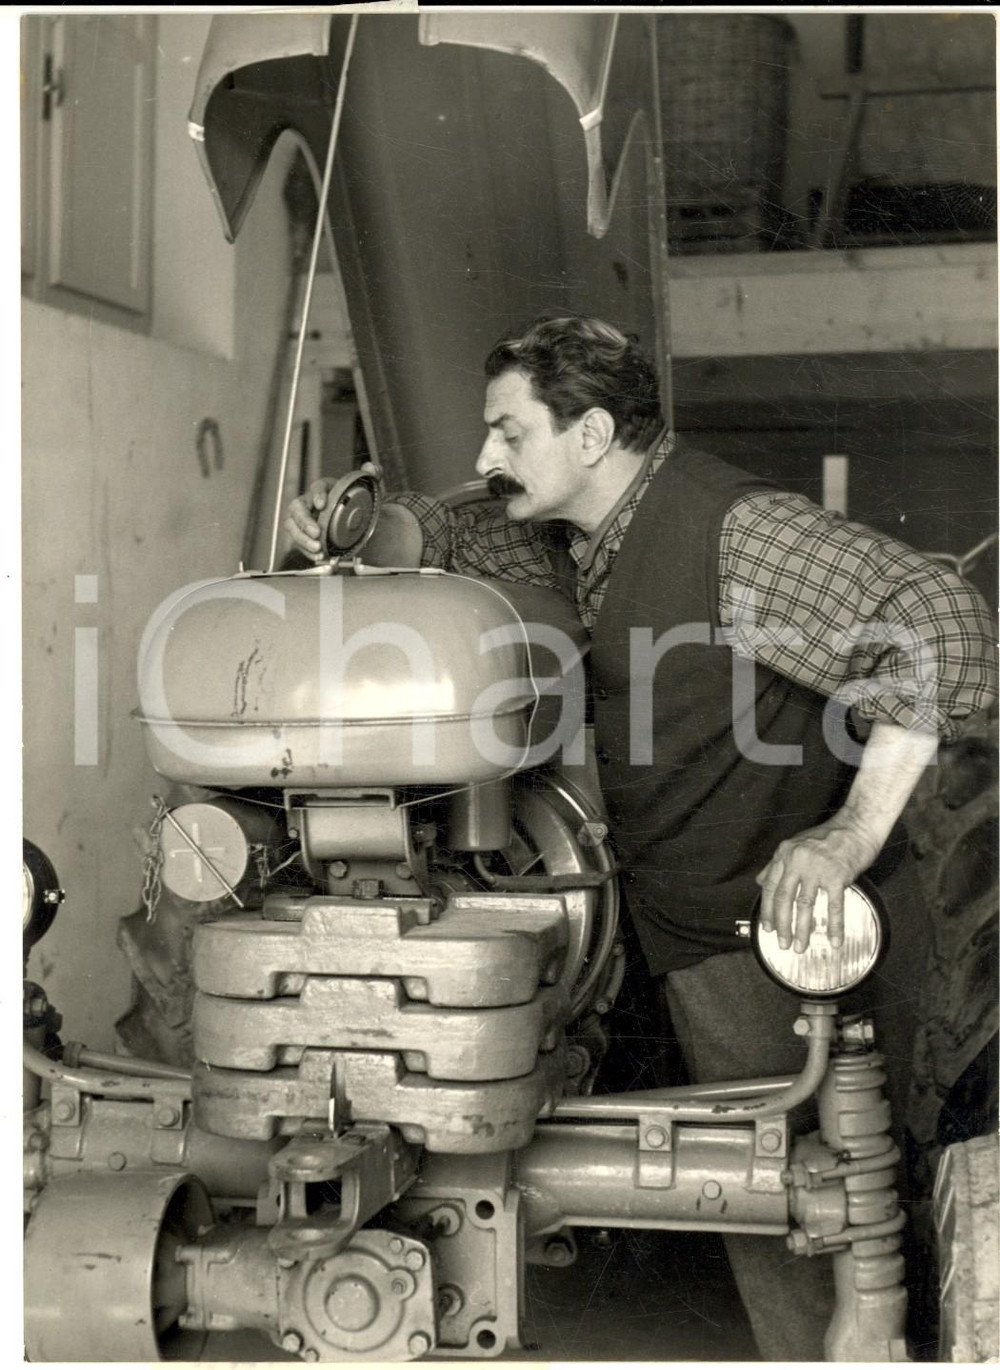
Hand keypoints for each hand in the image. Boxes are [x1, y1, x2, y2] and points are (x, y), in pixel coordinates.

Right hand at [283, 465, 384, 562]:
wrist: (356, 520)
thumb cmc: (357, 501)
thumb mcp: (368, 487)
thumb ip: (372, 474)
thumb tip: (372, 468)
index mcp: (324, 488)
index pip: (316, 487)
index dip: (317, 494)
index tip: (322, 504)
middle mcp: (309, 502)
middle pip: (296, 508)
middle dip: (304, 521)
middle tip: (317, 533)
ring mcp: (303, 519)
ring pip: (292, 526)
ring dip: (302, 539)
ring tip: (317, 549)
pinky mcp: (304, 535)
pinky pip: (298, 542)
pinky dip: (306, 551)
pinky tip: (319, 557)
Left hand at [755, 812, 880, 952]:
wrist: (857, 826)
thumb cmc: (828, 836)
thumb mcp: (796, 844)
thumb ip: (777, 864)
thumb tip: (760, 881)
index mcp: (785, 853)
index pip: (770, 886)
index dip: (767, 910)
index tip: (767, 927)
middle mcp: (797, 860)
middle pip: (784, 899)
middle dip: (781, 925)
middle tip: (782, 943)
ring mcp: (817, 868)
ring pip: (805, 905)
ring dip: (802, 930)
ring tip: (800, 946)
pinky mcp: (838, 875)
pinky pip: (834, 906)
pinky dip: (835, 926)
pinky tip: (835, 940)